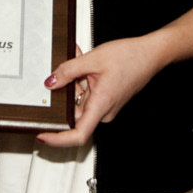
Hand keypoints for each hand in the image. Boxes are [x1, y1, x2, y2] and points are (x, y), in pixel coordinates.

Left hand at [36, 36, 164, 147]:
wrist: (150, 54)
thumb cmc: (129, 57)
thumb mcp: (92, 60)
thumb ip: (68, 71)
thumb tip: (50, 83)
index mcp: (101, 106)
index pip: (78, 134)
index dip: (57, 139)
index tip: (42, 135)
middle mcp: (104, 111)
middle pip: (74, 109)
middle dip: (66, 89)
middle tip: (66, 67)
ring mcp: (106, 105)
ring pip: (80, 98)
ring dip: (75, 80)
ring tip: (79, 58)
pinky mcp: (107, 99)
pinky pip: (88, 93)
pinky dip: (83, 79)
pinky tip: (85, 63)